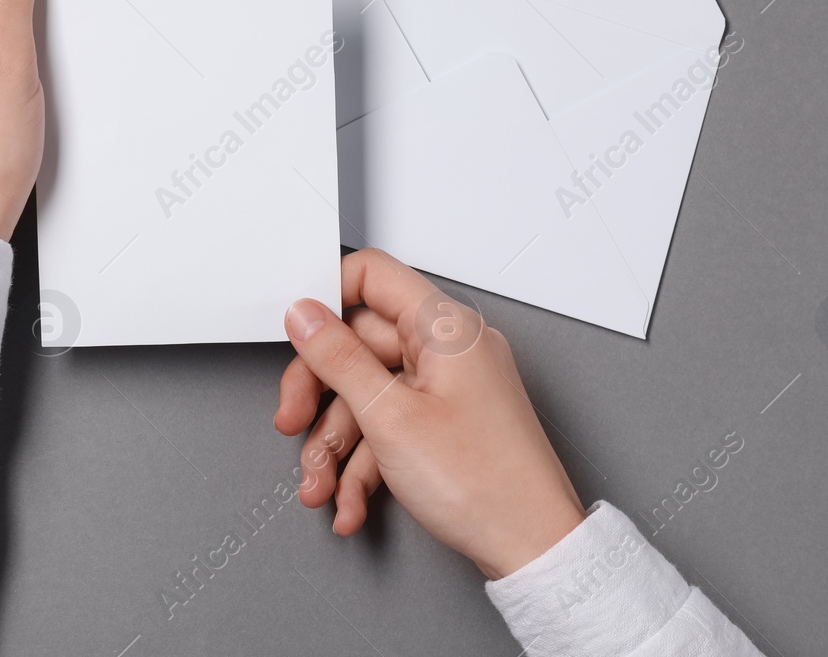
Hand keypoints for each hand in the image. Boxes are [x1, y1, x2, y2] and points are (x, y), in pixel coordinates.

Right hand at [274, 249, 585, 579]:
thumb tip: (305, 316)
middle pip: (360, 346)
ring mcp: (450, 388)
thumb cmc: (487, 486)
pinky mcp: (447, 425)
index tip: (296, 338)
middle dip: (319, 396)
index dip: (326, 302)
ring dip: (336, 446)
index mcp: (445, 328)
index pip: (372, 278)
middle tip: (294, 424)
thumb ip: (338, 359)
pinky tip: (351, 501)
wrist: (533, 549)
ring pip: (368, 396)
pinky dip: (364, 464)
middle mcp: (450, 349)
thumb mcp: (389, 417)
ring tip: (323, 485)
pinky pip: (390, 426)